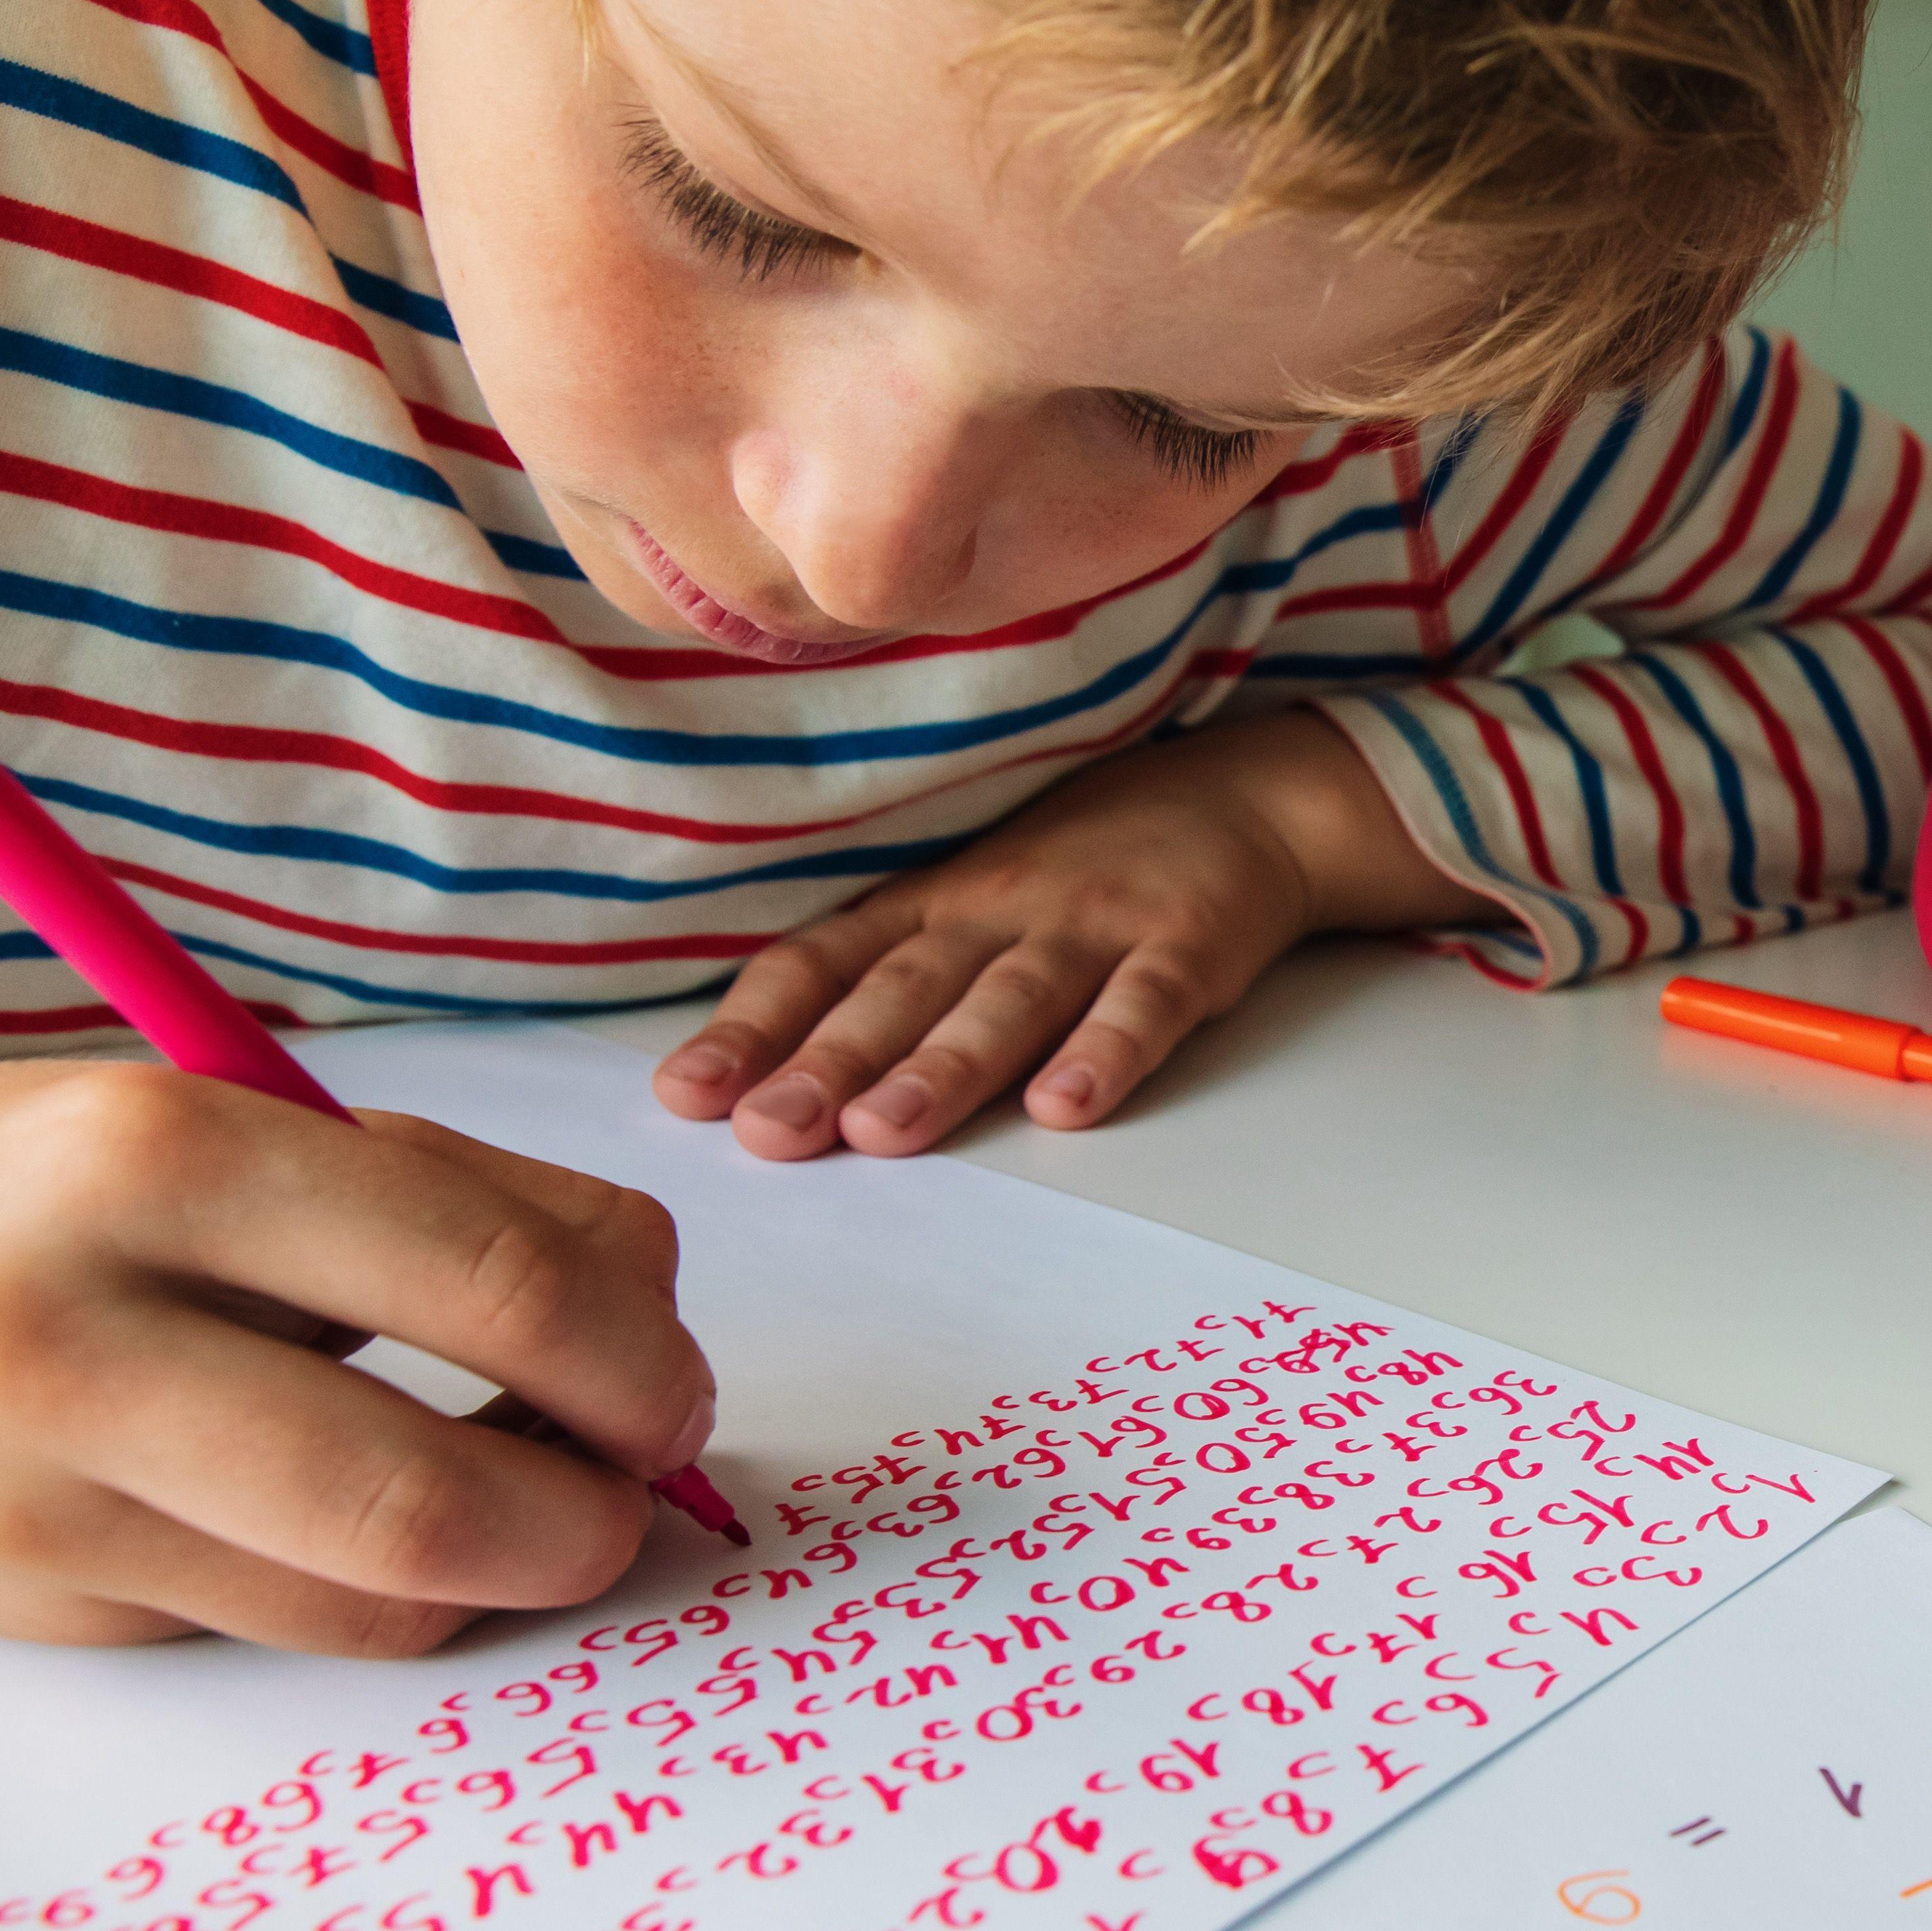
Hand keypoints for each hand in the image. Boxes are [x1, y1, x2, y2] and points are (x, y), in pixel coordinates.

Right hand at [0, 1062, 711, 1652]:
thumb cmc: (9, 1183)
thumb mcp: (220, 1115)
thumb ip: (448, 1195)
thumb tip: (646, 1310)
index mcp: (149, 1156)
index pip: (489, 1284)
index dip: (634, 1356)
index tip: (672, 1377)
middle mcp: (77, 1337)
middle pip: (431, 1496)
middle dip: (597, 1505)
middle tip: (639, 1471)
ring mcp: (43, 1500)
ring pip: (374, 1600)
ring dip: (508, 1566)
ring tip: (527, 1489)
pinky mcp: (41, 1611)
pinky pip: (281, 1624)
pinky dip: (379, 1583)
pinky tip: (370, 1507)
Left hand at [655, 709, 1484, 1158]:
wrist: (1246, 797)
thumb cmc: (1083, 869)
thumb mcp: (970, 901)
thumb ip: (884, 978)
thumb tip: (756, 1075)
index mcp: (935, 905)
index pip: (826, 959)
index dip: (755, 1025)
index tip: (685, 1094)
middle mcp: (999, 909)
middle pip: (904, 990)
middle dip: (830, 1061)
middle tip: (766, 1133)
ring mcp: (1096, 924)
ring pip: (1009, 999)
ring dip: (944, 1066)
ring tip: (886, 1132)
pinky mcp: (1188, 945)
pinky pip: (1144, 1003)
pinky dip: (1107, 1053)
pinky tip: (1067, 1109)